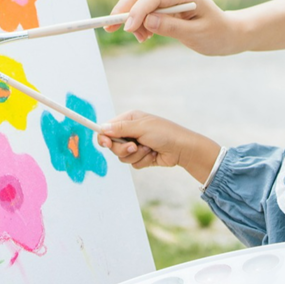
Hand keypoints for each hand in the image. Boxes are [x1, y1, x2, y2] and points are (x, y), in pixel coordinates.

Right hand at [97, 111, 220, 180]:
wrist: (182, 149)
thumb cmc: (164, 133)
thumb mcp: (142, 128)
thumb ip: (121, 129)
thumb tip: (102, 128)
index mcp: (129, 120)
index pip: (108, 128)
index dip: (104, 137)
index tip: (106, 144)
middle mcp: (131, 132)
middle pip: (113, 145)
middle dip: (124, 149)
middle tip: (135, 147)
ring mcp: (136, 145)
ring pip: (123, 157)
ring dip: (136, 155)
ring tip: (149, 149)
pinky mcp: (141, 157)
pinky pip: (133, 164)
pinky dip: (143, 161)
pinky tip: (153, 155)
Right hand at [107, 0, 242, 54]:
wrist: (231, 34)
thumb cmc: (218, 35)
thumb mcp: (196, 36)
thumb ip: (172, 28)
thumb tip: (147, 22)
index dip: (137, 11)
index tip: (127, 29)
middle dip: (124, 8)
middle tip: (109, 27)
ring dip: (133, 17)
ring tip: (140, 39)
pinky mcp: (169, 5)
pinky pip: (148, 8)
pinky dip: (140, 21)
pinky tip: (145, 35)